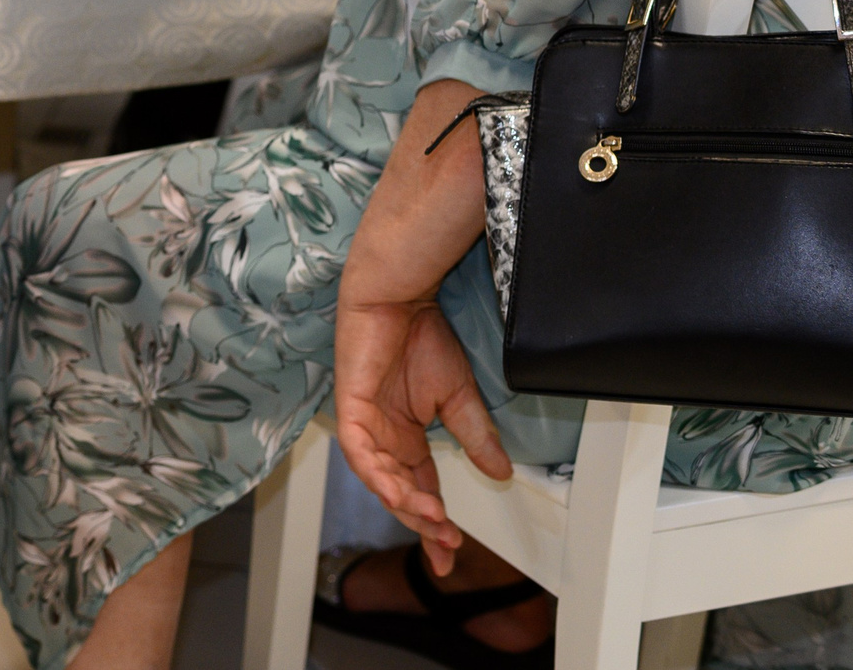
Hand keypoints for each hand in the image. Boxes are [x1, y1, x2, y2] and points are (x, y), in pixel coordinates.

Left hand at [332, 293, 509, 571]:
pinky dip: (377, 474)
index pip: (421, 490)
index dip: (434, 524)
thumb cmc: (422, 338)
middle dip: (421, 524)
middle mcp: (384, 438)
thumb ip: (476, 437)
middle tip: (445, 546)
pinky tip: (398, 492)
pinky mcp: (350, 408)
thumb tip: (502, 473)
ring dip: (404, 503)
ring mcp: (364, 425)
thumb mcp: (459, 398)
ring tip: (432, 521)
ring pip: (378, 480)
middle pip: (399, 493)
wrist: (400, 297)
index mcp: (407, 438)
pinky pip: (358, 452)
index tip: (451, 555)